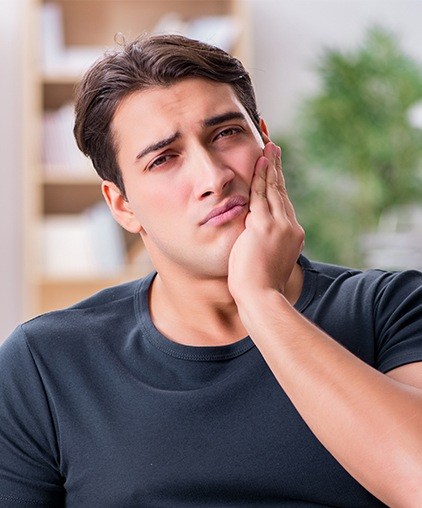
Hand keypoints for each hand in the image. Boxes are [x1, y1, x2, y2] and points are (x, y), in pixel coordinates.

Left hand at [228, 141, 304, 299]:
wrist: (261, 297)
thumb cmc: (260, 287)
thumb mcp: (268, 262)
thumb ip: (267, 246)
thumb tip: (258, 241)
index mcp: (292, 236)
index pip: (284, 204)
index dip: (279, 185)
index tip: (276, 171)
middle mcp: (290, 226)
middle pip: (282, 192)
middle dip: (277, 168)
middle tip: (274, 148)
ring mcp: (279, 225)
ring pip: (274, 189)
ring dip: (270, 166)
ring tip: (268, 146)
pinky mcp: (264, 225)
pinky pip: (261, 194)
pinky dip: (261, 176)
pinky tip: (260, 161)